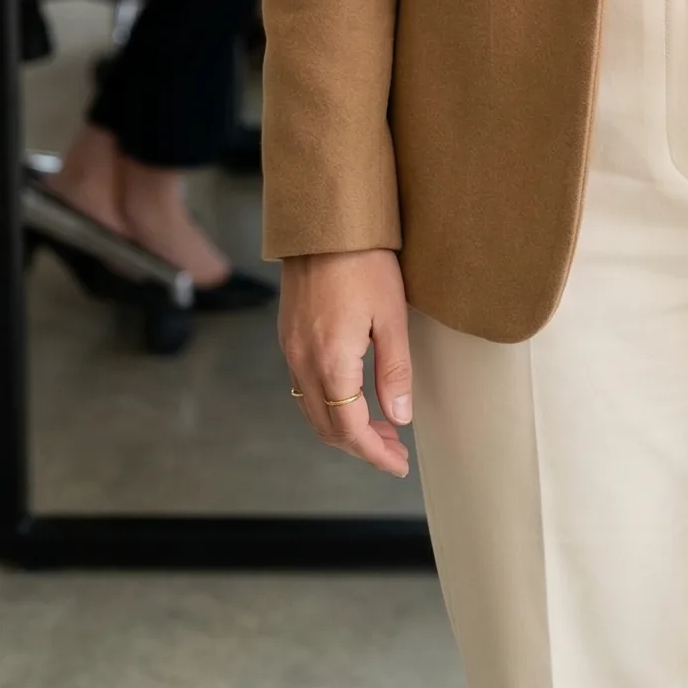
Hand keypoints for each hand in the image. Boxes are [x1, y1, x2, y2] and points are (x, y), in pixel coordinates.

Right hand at [280, 248, 413, 477]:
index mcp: (331, 362)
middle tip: (394, 450)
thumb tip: (399, 417)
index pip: (350, 429)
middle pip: (327, 427)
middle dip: (362, 446)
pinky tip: (354, 397)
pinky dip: (328, 405)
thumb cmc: (364, 262)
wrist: (324, 222)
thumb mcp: (391, 317)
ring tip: (380, 427)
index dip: (375, 453)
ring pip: (312, 410)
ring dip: (344, 428)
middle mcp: (303, 362)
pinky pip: (304, 387)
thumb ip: (394, 372)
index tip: (398, 464)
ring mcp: (290, 350)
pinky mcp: (288, 336)